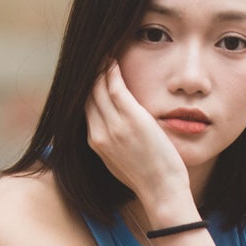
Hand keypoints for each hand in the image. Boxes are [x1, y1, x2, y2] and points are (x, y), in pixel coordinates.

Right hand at [85, 60, 195, 223]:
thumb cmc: (148, 179)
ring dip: (100, 67)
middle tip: (95, 56)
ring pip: (98, 87)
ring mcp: (113, 125)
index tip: (91, 73)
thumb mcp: (120, 162)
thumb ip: (113, 144)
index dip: (85, 87)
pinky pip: (115, 86)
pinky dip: (111, 70)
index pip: (84, 107)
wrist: (161, 192)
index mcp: (95, 143)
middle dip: (89, 74)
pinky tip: (114, 59)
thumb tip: (114, 133)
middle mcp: (99, 133)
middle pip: (86, 94)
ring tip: (105, 52)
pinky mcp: (131, 119)